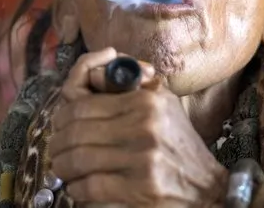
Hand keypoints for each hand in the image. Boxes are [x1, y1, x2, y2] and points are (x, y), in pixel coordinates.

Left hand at [49, 48, 228, 206]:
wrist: (207, 188)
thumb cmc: (179, 143)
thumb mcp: (162, 103)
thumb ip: (129, 85)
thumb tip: (93, 74)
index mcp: (146, 101)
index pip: (83, 101)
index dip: (62, 113)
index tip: (59, 123)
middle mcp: (145, 126)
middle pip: (75, 130)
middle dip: (57, 142)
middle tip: (55, 149)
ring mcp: (143, 159)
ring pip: (78, 158)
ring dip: (62, 166)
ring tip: (62, 167)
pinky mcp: (141, 189)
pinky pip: (91, 186)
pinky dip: (77, 189)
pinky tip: (78, 187)